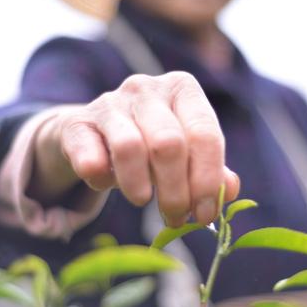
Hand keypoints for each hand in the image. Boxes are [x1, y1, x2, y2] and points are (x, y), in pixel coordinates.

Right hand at [30, 72, 239, 226]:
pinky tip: (104, 184)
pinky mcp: (76, 123)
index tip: (205, 214)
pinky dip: (98, 178)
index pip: (205, 133)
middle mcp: (147, 88)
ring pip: (130, 147)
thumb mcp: (186, 154)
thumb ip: (210, 171)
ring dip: (139, 186)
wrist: (93, 134)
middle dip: (175, 191)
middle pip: (169, 143)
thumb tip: (229, 191)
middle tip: (175, 218)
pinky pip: (88, 155)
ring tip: (142, 201)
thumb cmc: (150, 145)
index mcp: (183, 89)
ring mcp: (109, 101)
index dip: (207, 180)